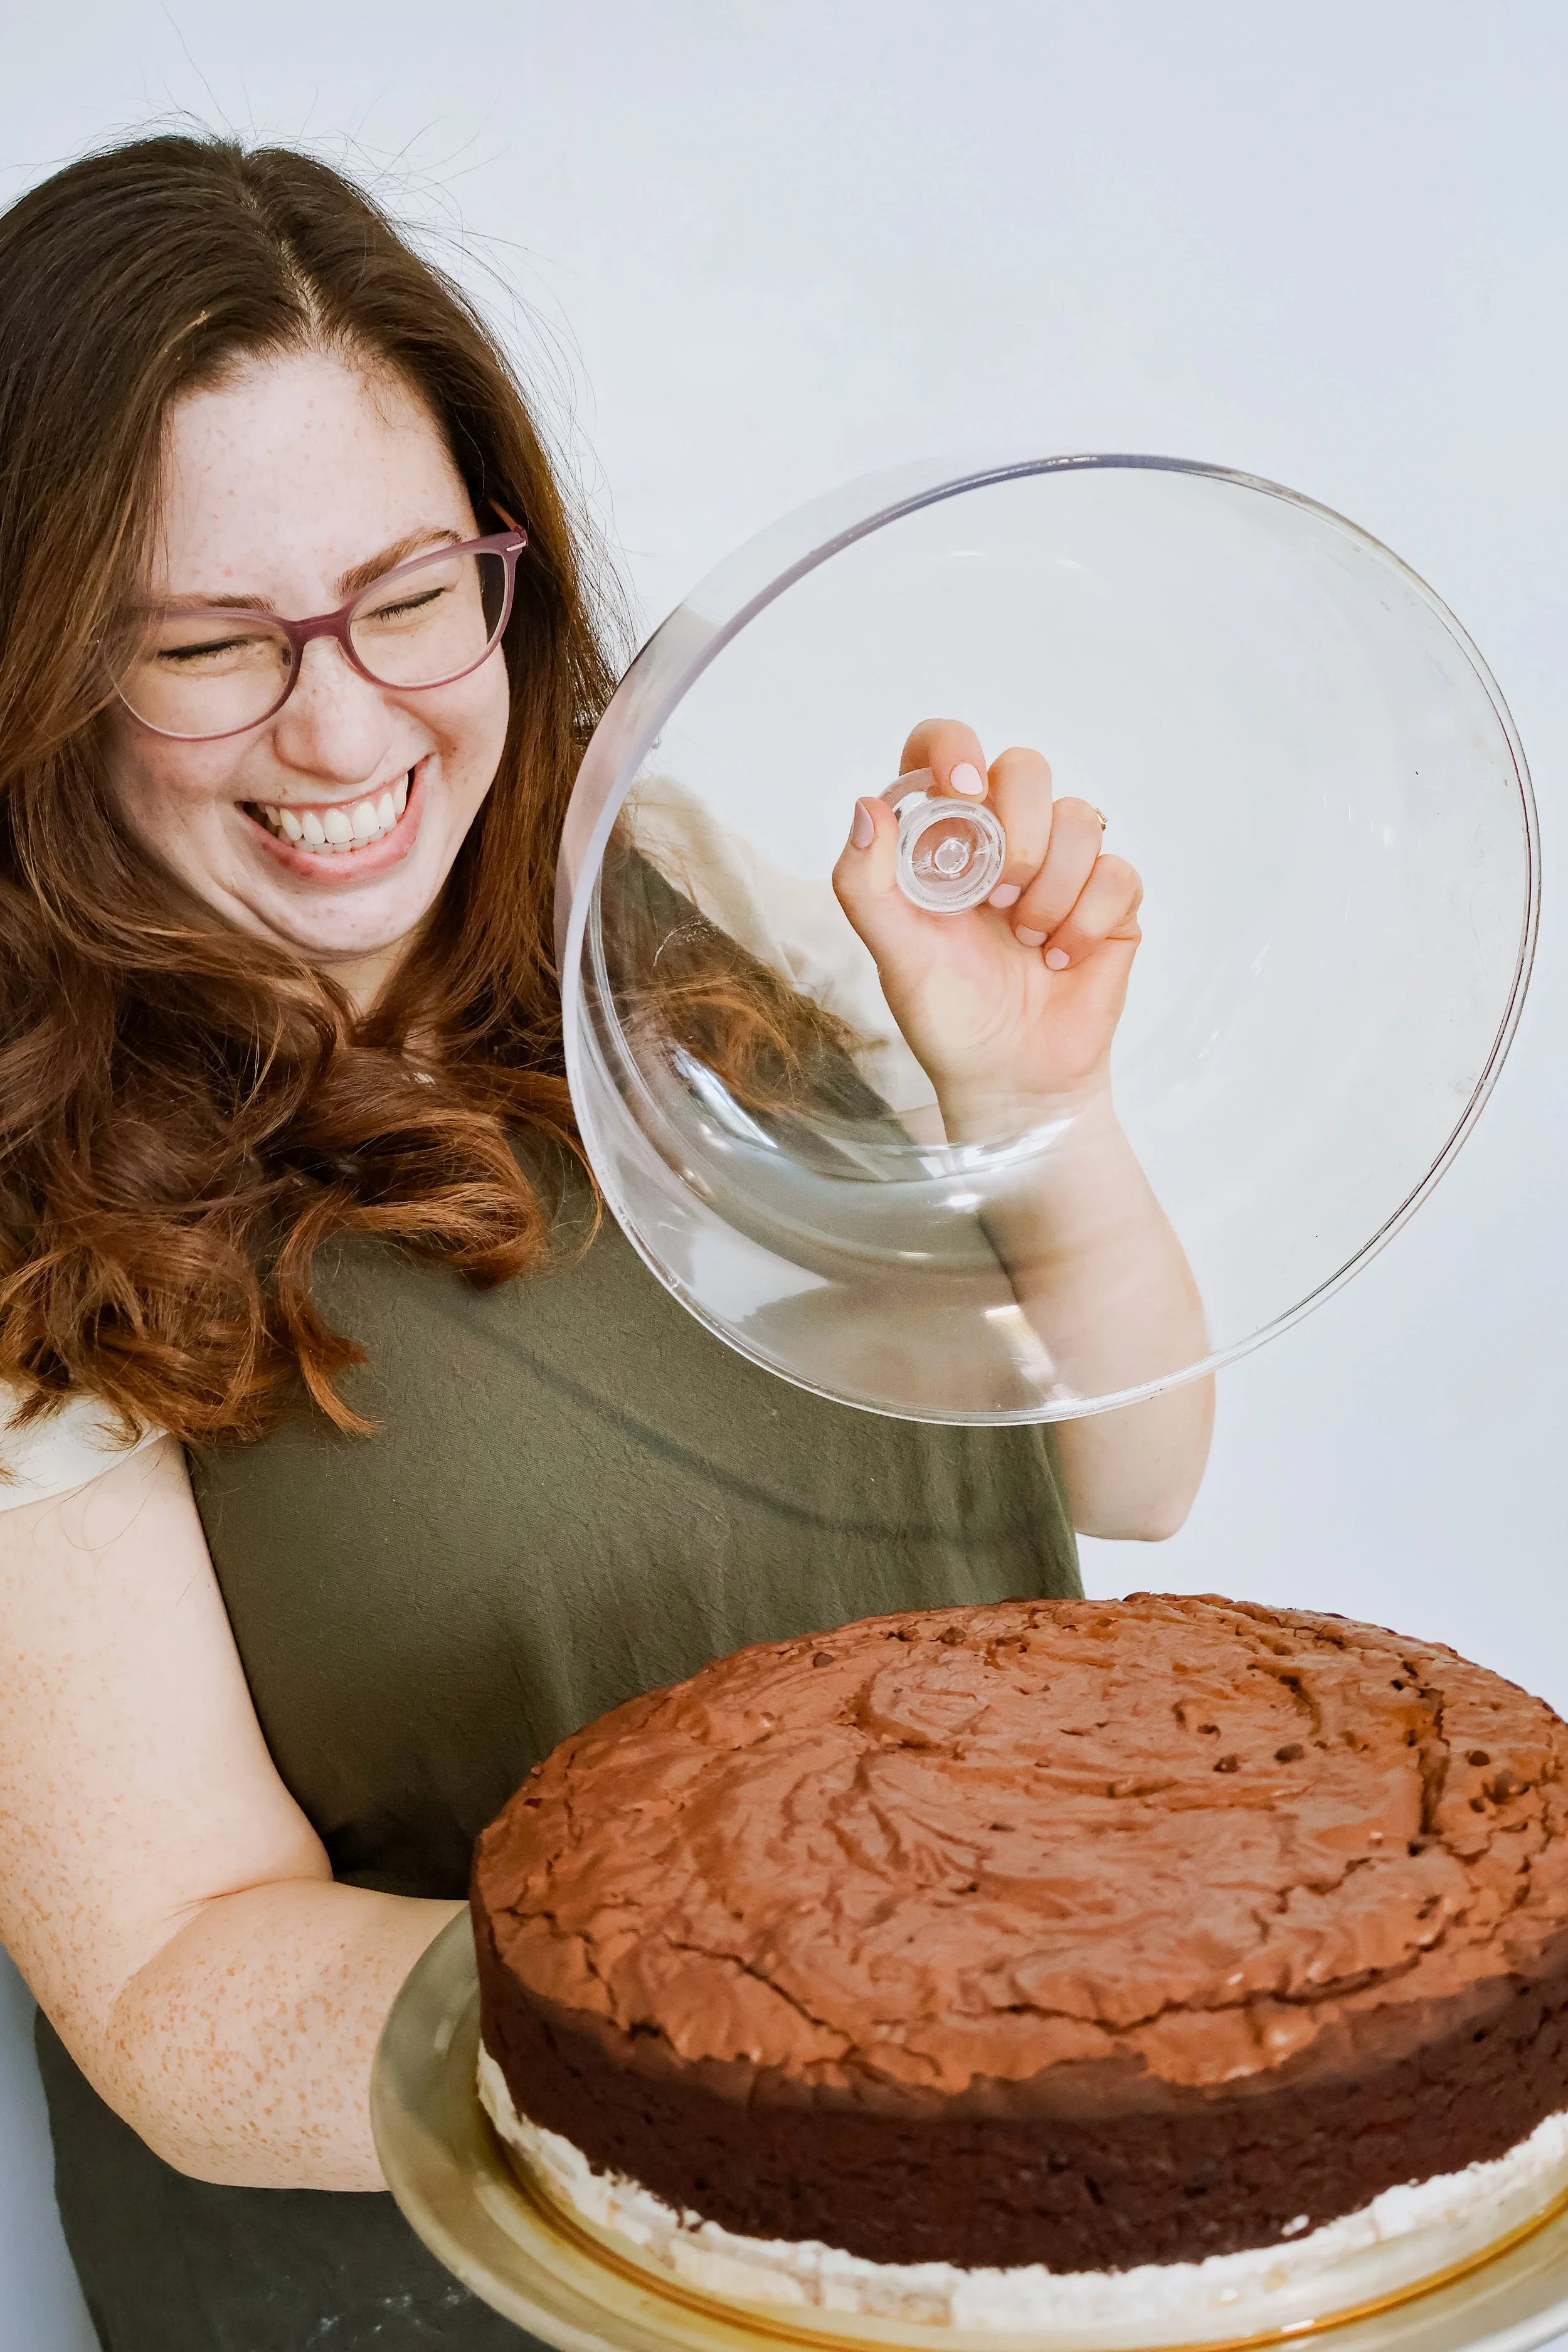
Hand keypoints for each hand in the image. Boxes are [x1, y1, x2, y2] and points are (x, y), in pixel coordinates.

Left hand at [832, 719, 1142, 1137]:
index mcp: (944, 838)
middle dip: (1017, 832)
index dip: (953, 749)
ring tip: (1026, 941)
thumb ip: (866, 885)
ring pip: (1081, 817)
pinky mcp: (1111, 898)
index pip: (945, 751)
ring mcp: (1063, 865)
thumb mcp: (894, 955)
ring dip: (1051, 890)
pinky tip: (1060, 957)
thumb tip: (866, 809)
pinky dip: (1087, 921)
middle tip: (996, 896)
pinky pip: (1117, 871)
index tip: (960, 789)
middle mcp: (1005, 838)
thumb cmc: (949, 1015)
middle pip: (1026, 767)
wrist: (1013, 1079)